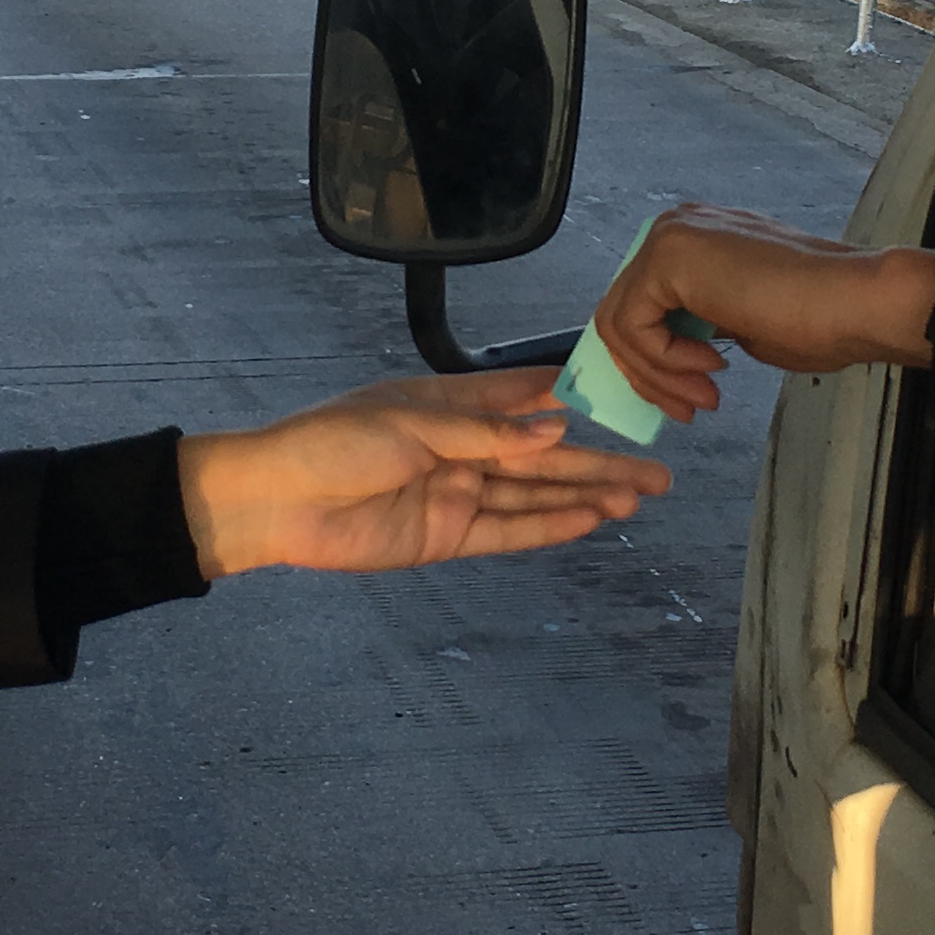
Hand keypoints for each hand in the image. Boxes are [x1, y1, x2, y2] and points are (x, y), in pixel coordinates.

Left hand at [178, 370, 670, 576]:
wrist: (276, 501)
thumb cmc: (332, 442)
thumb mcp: (414, 423)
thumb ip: (490, 433)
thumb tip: (558, 429)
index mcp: (451, 404)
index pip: (528, 399)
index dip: (578, 401)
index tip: (631, 400)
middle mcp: (462, 448)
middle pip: (545, 456)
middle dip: (600, 461)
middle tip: (658, 469)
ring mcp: (457, 493)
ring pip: (536, 495)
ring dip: (587, 496)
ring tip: (639, 496)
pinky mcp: (446, 536)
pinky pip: (509, 531)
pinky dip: (550, 526)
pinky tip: (591, 520)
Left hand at [590, 203, 934, 425]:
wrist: (855, 302)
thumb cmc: (820, 316)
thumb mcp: (743, 326)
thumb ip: (702, 327)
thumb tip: (676, 350)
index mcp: (695, 241)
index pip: (641, 305)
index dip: (653, 362)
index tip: (684, 399)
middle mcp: (676, 228)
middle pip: (622, 313)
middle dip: (649, 374)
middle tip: (686, 410)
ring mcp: (671, 237)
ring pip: (620, 323)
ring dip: (658, 375)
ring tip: (703, 399)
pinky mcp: (668, 256)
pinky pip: (633, 324)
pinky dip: (662, 360)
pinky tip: (709, 368)